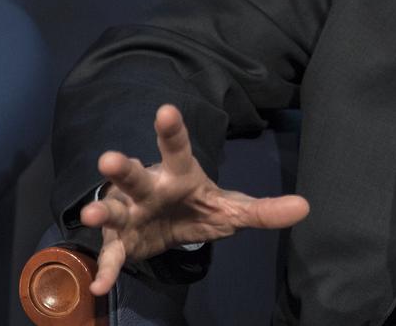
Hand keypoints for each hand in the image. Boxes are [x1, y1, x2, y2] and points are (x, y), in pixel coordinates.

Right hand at [78, 104, 309, 295]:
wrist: (168, 231)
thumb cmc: (198, 208)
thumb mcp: (234, 210)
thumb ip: (265, 210)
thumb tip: (305, 207)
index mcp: (179, 174)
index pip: (177, 148)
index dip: (171, 130)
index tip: (166, 110)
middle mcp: (149, 189)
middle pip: (135, 175)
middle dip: (123, 167)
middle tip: (108, 158)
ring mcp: (130, 214)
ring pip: (114, 210)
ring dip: (102, 213)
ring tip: (91, 215)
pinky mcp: (122, 243)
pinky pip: (112, 256)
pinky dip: (106, 269)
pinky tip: (99, 286)